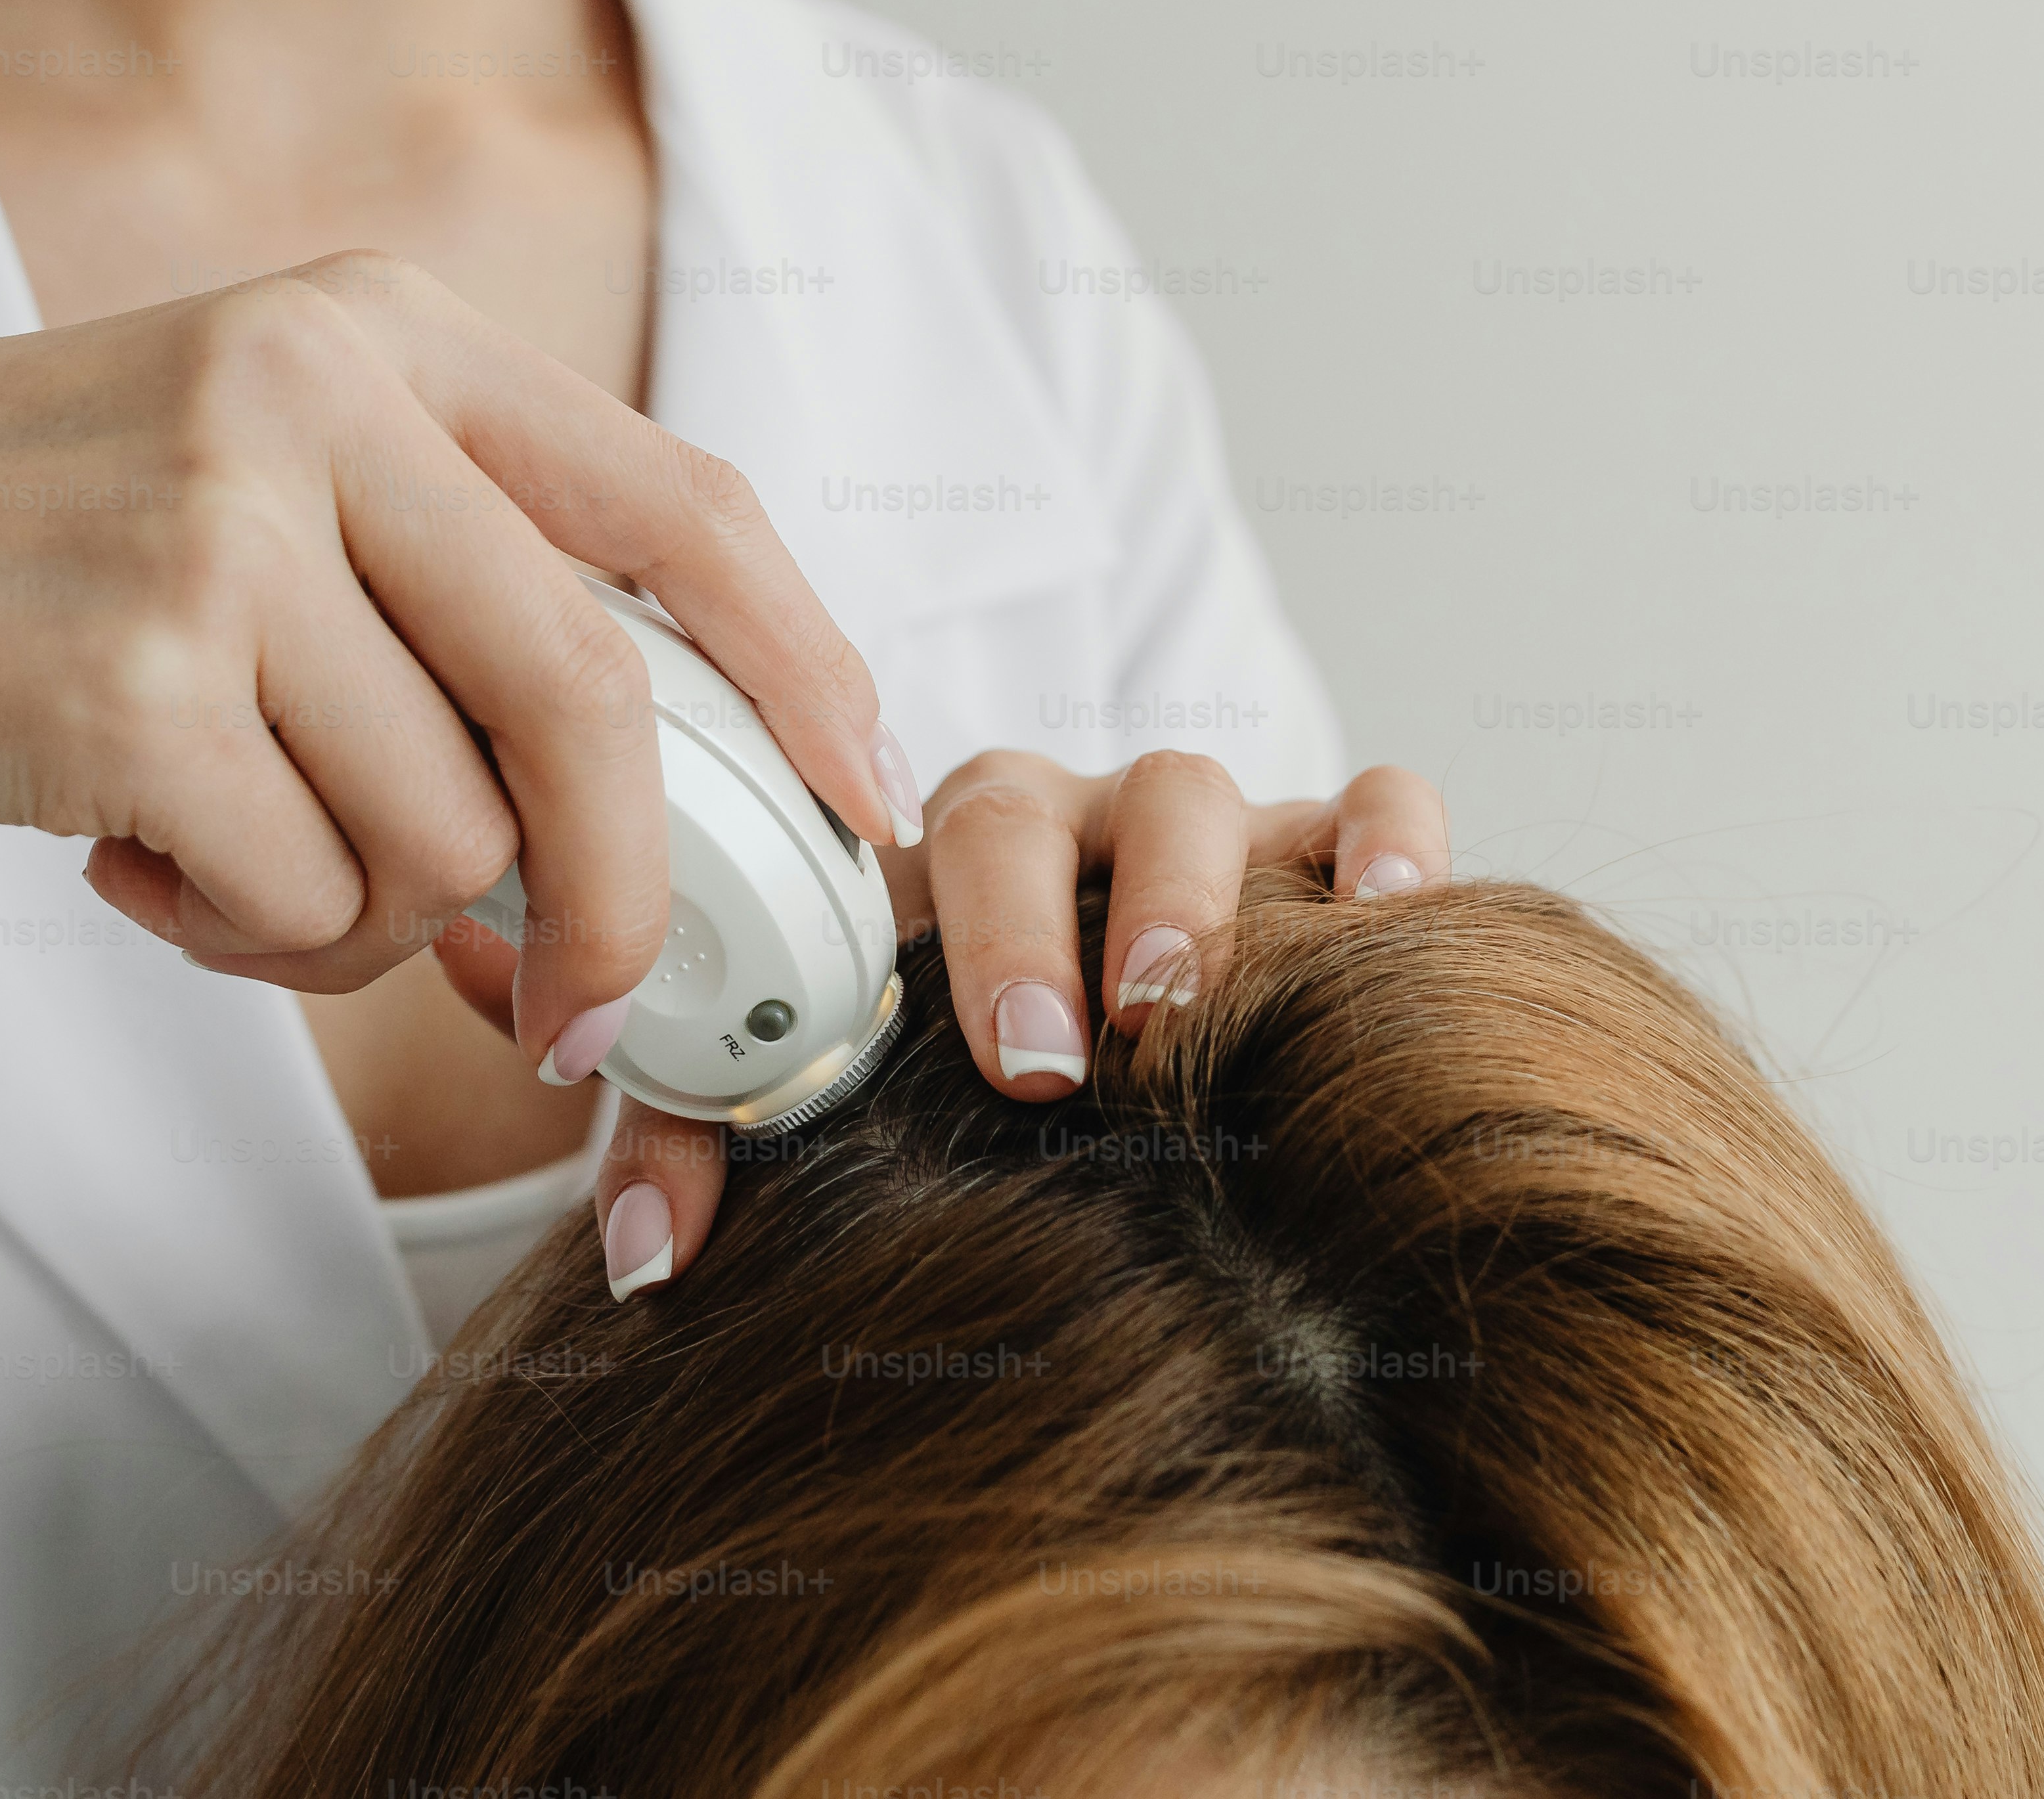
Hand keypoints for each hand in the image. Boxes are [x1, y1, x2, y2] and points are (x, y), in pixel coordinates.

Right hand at [0, 249, 903, 1344]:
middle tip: (577, 1013)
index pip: (683, 501)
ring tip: (215, 847)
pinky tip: (128, 856)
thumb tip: (654, 827)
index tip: (861, 801)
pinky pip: (303, 892)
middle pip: (595, 698)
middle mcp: (318, 390)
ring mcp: (223, 523)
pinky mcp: (135, 672)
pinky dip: (240, 931)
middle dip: (620, 895)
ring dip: (351, 911)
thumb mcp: (261, 492)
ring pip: (442, 830)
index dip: (802, 666)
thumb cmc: (21, 575)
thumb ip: (456, 603)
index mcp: (379, 329)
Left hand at [521, 747, 1447, 1298]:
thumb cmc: (931, 1063)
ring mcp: (1202, 835)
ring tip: (1189, 1005)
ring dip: (1206, 894)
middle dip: (1079, 921)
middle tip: (1072, 1048)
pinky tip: (1394, 909)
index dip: (978, 931)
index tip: (1006, 1058)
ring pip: (1210, 792)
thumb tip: (649, 1251)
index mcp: (953, 857)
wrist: (1049, 1050)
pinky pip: (1372, 799)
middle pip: (1074, 804)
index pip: (952, 836)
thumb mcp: (815, 1090)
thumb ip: (707, 1140)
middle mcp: (1077, 825)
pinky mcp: (1321, 856)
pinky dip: (1388, 835)